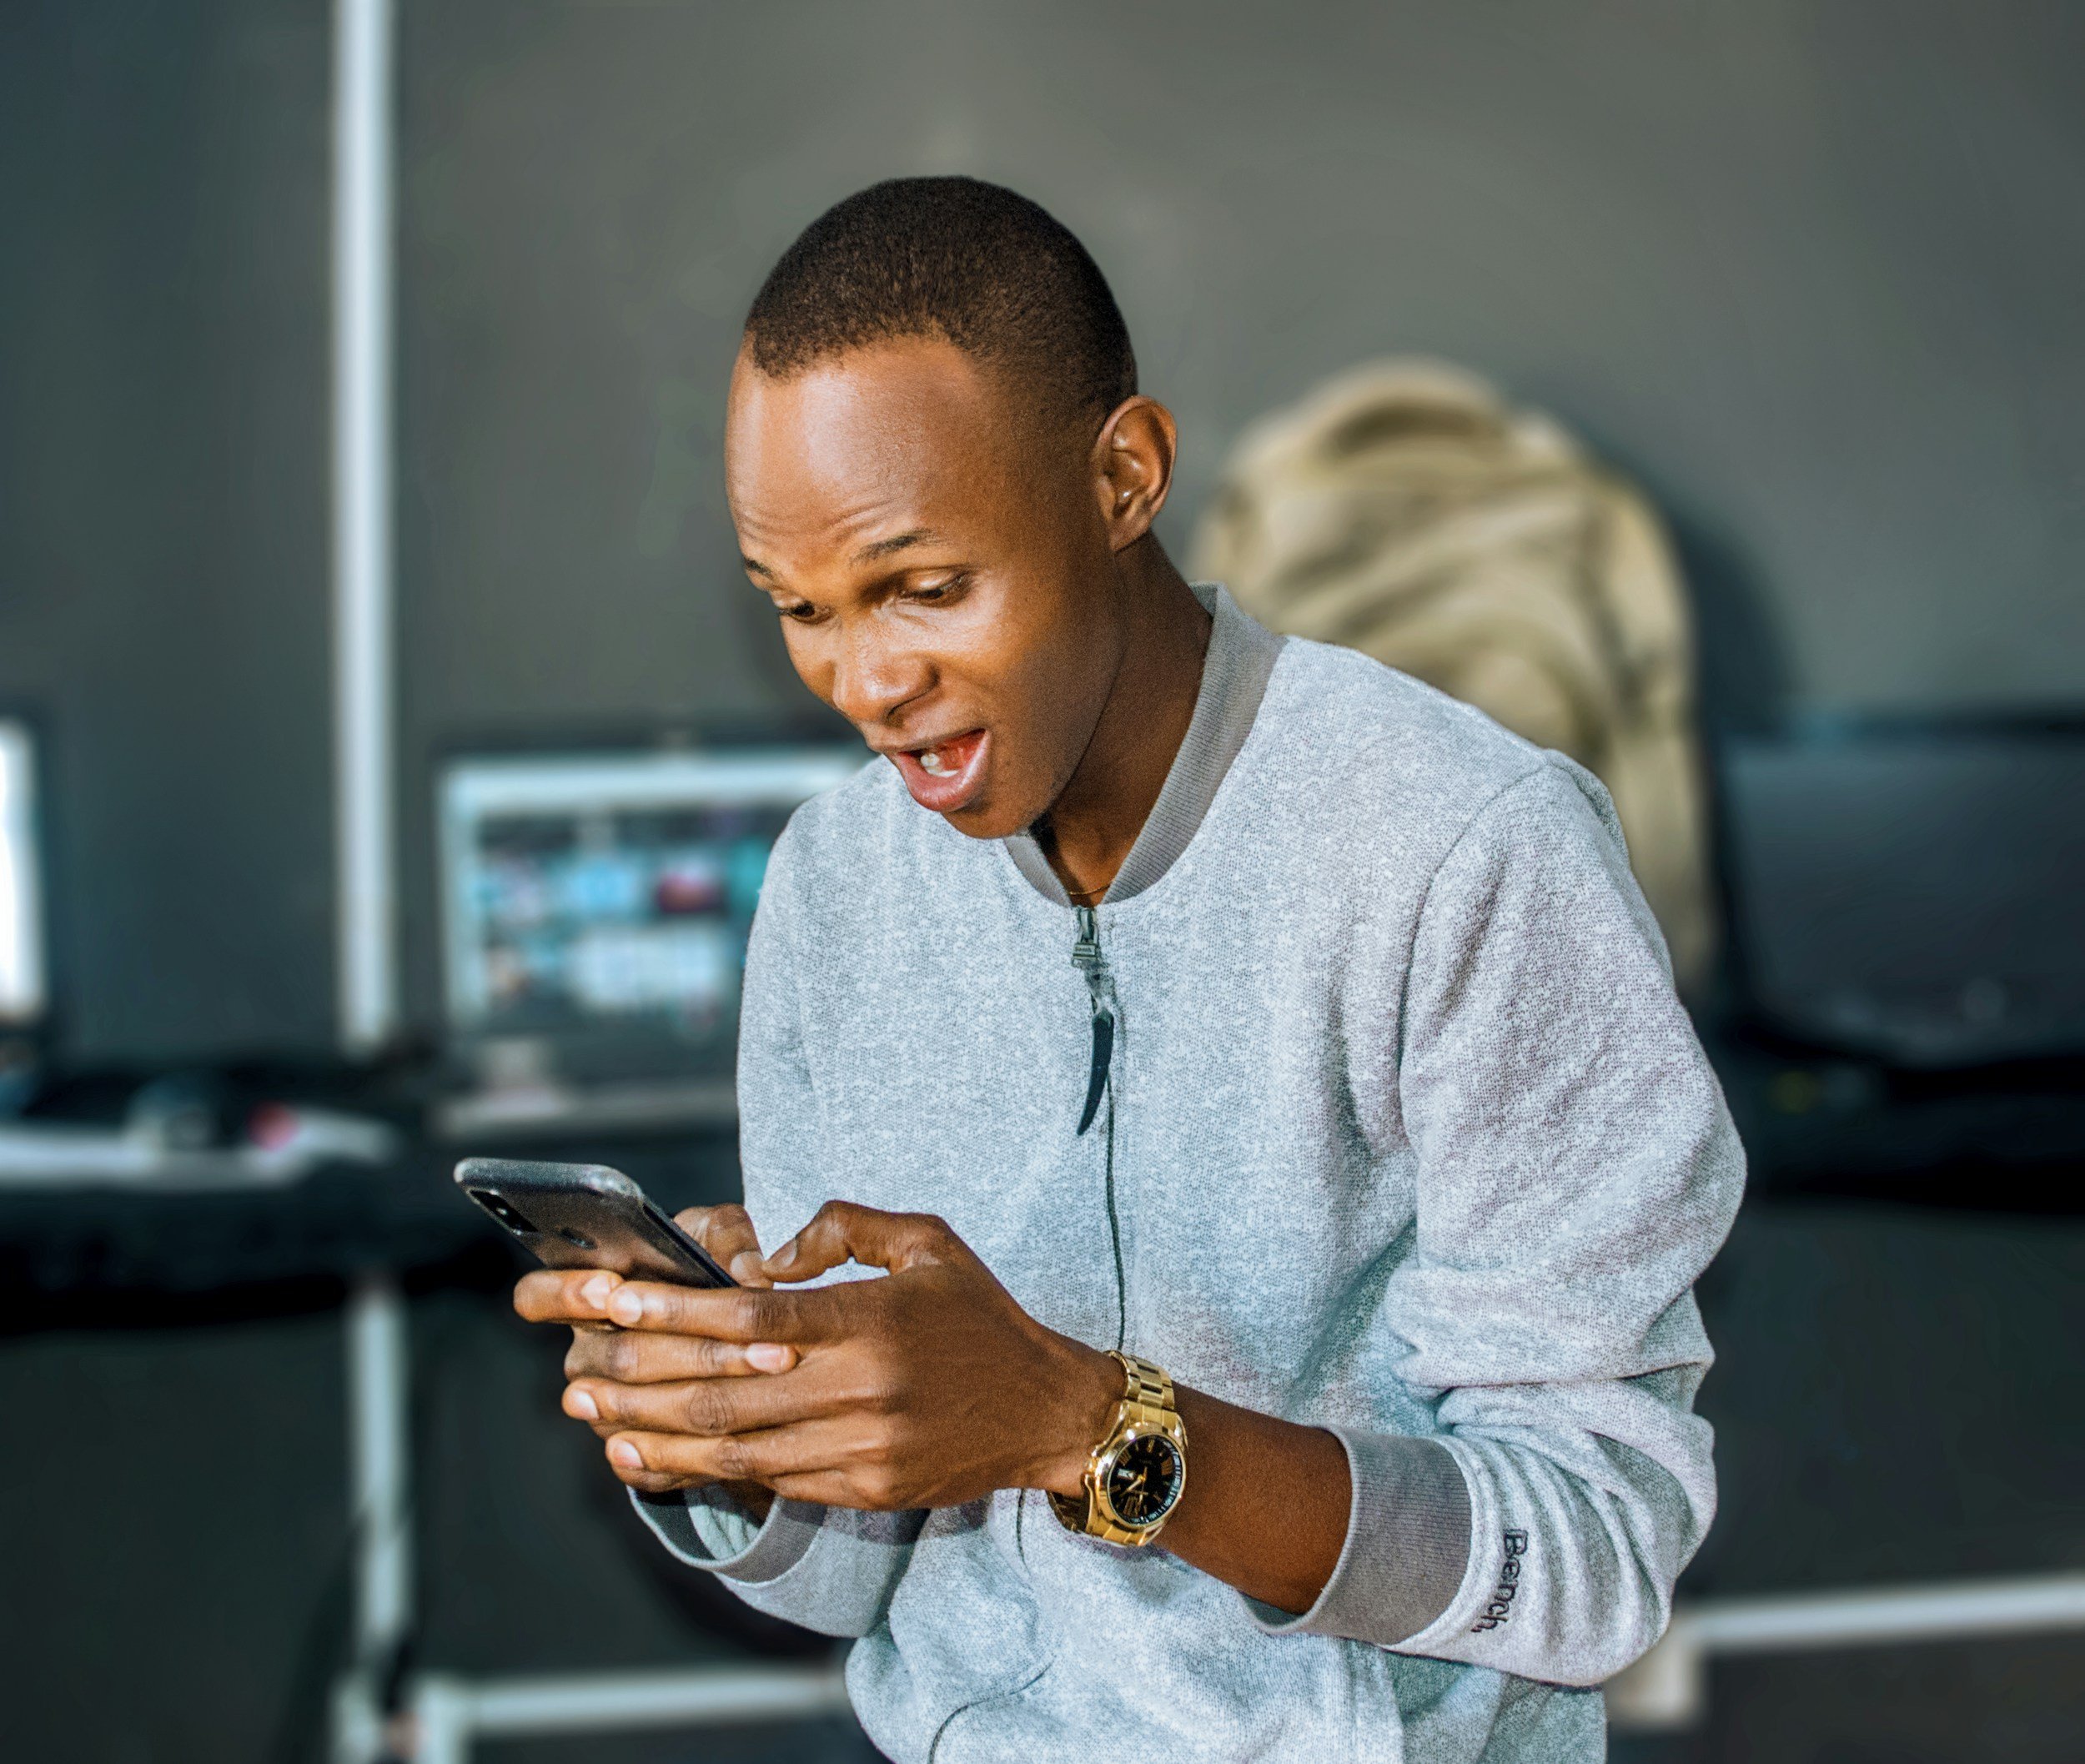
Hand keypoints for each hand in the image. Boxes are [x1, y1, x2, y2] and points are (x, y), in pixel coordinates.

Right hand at [512, 1203, 794, 1511]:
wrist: (732, 1341)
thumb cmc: (708, 1271)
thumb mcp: (717, 1236)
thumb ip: (727, 1236)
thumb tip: (748, 1274)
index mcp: (587, 1295)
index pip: (537, 1297)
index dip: (565, 1294)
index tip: (611, 1287)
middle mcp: (587, 1353)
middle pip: (615, 1357)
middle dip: (693, 1346)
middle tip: (758, 1339)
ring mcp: (601, 1409)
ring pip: (637, 1409)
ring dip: (709, 1391)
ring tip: (771, 1368)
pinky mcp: (628, 1454)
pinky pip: (646, 1462)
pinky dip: (695, 1448)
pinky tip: (739, 1433)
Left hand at [544, 1200, 1121, 1509]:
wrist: (1049, 1412)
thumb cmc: (981, 1318)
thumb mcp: (928, 1242)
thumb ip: (845, 1229)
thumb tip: (769, 1255)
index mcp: (872, 1321)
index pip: (751, 1320)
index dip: (674, 1312)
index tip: (613, 1300)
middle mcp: (861, 1389)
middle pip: (723, 1391)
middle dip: (638, 1379)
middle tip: (576, 1368)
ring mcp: (860, 1448)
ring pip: (733, 1448)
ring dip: (653, 1432)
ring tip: (593, 1415)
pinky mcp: (862, 1488)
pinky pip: (765, 1482)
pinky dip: (700, 1471)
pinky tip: (653, 1456)